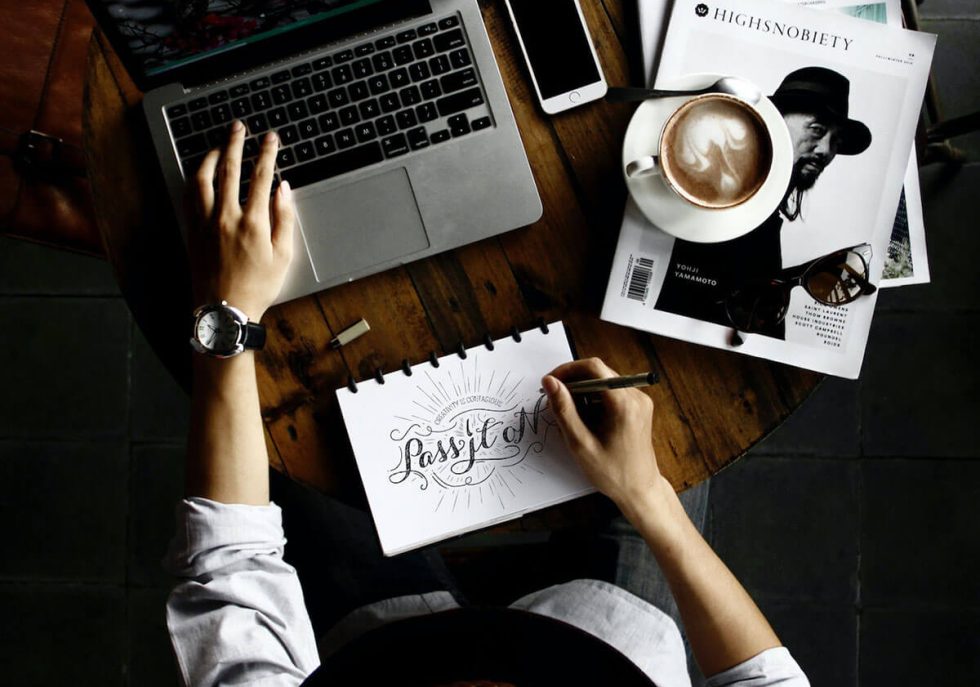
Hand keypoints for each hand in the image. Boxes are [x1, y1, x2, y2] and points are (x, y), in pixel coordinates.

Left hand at [186, 121, 294, 321]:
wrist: (225, 311)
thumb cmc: (257, 287)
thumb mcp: (283, 256)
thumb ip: (284, 218)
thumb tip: (283, 189)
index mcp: (253, 222)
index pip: (260, 176)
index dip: (267, 153)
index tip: (271, 138)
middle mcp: (226, 217)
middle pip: (229, 169)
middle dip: (235, 143)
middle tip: (239, 127)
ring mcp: (205, 223)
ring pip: (203, 179)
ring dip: (211, 157)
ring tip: (218, 145)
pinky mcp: (192, 231)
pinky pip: (190, 196)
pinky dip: (195, 179)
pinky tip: (200, 173)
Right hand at [542, 358, 667, 518]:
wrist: (640, 490)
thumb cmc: (612, 473)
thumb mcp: (580, 444)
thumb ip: (564, 410)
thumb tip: (550, 382)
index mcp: (624, 404)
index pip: (593, 368)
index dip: (568, 370)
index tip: (551, 383)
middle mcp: (636, 397)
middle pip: (599, 372)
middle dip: (573, 383)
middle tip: (556, 402)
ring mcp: (639, 401)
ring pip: (603, 381)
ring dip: (583, 393)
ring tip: (573, 417)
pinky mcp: (638, 406)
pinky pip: (612, 391)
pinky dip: (595, 400)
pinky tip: (587, 420)